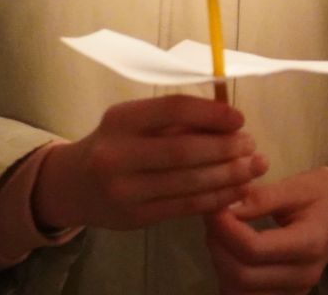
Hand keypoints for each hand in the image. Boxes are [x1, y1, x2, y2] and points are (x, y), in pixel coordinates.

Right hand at [32, 96, 266, 231]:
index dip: (212, 114)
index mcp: (121, 119)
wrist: (73, 185)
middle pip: (184, 151)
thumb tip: (231, 123)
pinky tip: (237, 190)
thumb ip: (176, 121)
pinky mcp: (135, 218)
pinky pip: (184, 207)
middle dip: (226, 149)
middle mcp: (118, 155)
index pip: (174, 109)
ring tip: (254, 168)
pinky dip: (216, 198)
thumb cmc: (116, 143)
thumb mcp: (134, 122)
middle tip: (252, 145)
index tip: (239, 119)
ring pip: (189, 183)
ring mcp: (125, 191)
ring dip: (229, 176)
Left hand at [204, 167, 327, 293]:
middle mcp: (303, 276)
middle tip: (213, 218)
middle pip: (241, 276)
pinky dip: (229, 276)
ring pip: (238, 292)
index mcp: (310, 244)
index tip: (213, 208)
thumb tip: (224, 208)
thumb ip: (262, 198)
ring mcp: (294, 292)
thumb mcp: (298, 186)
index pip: (254, 249)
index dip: (226, 230)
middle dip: (218, 247)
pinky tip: (230, 250)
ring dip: (220, 263)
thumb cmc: (325, 193)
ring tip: (220, 233)